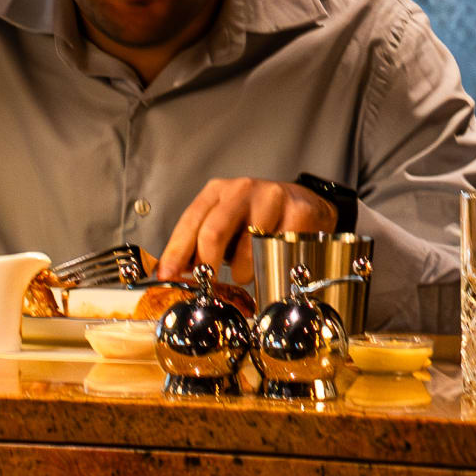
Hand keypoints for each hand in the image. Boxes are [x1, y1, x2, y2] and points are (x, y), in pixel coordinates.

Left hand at [157, 178, 337, 282]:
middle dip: (208, 266)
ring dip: (245, 272)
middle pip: (215, 232)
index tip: (168, 275)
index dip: (176, 252)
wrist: (306, 204)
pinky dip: (273, 267)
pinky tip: (274, 262)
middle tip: (209, 285)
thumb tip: (173, 273)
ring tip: (249, 271)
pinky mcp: (298, 212)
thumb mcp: (225, 225)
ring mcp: (272, 198)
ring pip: (248, 248)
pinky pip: (278, 252)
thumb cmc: (259, 220)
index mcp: (217, 191)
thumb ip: (200, 245)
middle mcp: (242, 190)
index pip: (190, 221)